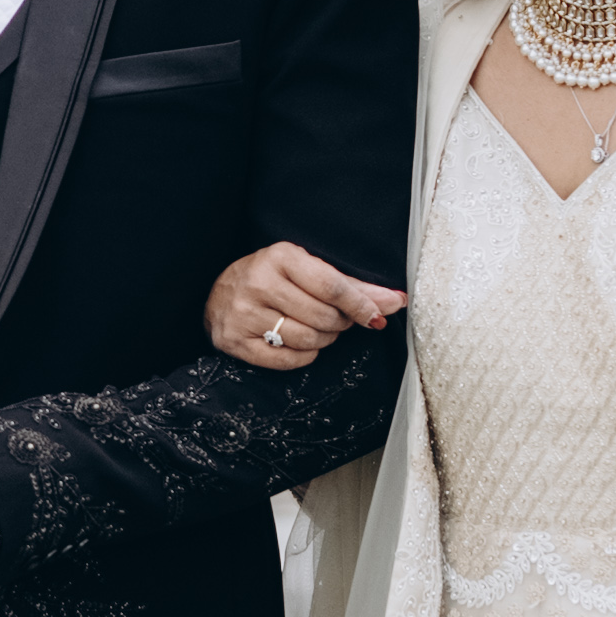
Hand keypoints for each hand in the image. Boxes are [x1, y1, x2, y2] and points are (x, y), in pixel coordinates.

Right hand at [206, 242, 404, 365]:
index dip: (361, 305)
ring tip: (316, 329)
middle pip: (323, 317)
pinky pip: (287, 360)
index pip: (332, 286)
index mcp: (281, 257)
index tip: (377, 317)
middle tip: (336, 319)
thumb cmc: (273, 278)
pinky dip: (303, 357)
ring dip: (323, 340)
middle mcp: (259, 282)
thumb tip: (397, 301)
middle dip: (339, 323)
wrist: (219, 293)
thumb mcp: (307, 270)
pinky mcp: (235, 341)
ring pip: (308, 340)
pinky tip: (298, 344)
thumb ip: (352, 287)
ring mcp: (244, 313)